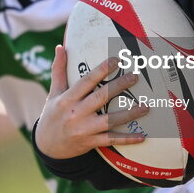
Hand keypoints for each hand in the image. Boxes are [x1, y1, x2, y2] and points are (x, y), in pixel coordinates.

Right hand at [35, 45, 146, 159]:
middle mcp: (76, 113)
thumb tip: (60, 47)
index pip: (86, 82)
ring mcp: (84, 129)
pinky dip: (127, 139)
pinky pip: (111, 140)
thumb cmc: (52, 115)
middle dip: (119, 86)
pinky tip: (142, 136)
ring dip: (129, 114)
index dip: (101, 70)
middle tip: (134, 77)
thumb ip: (59, 70)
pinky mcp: (90, 142)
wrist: (47, 145)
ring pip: (110, 120)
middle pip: (101, 98)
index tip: (116, 60)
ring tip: (146, 107)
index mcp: (67, 99)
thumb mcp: (54, 92)